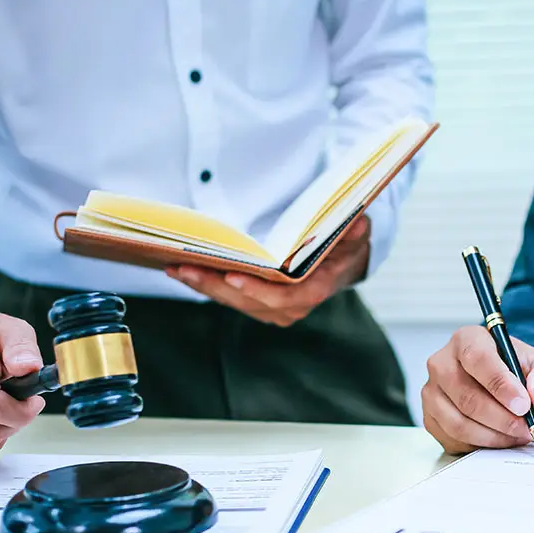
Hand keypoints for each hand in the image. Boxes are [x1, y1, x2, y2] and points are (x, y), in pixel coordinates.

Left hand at [166, 215, 371, 325]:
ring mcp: (272, 309)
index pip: (283, 297)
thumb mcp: (355, 234)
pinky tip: (184, 271)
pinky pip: (229, 297)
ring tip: (177, 267)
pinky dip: (206, 284)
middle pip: (247, 301)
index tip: (233, 276)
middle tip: (186, 266)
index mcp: (314, 290)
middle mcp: (291, 307)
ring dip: (203, 285)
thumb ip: (354, 230)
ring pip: (233, 301)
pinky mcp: (257, 303)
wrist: (343, 264)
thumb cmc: (346, 245)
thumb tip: (356, 222)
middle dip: (214, 284)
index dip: (257, 290)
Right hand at [423, 326, 533, 453]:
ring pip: (459, 423)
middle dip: (503, 419)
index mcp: (467, 339)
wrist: (504, 386)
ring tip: (520, 435)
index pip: (477, 358)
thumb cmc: (517, 370)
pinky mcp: (431, 418)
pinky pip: (454, 439)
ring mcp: (432, 393)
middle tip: (528, 427)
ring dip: (495, 436)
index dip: (500, 384)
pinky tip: (502, 439)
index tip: (524, 404)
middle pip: (467, 397)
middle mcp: (442, 363)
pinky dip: (482, 445)